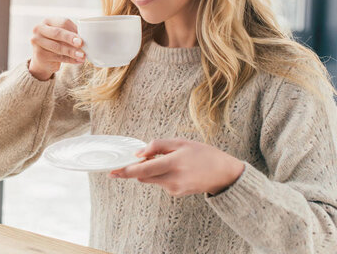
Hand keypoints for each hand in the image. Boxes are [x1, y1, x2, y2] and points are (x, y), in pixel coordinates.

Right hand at [28, 18, 85, 80]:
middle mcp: (39, 30)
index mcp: (47, 21)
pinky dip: (70, 60)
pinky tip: (78, 61)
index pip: (63, 23)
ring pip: (58, 47)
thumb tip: (85, 37)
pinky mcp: (40, 55)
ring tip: (83, 55)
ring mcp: (37, 43)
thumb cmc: (55, 43)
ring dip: (72, 52)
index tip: (83, 35)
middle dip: (70, 38)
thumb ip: (71, 33)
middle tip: (81, 43)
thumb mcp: (61, 36)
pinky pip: (58, 58)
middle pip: (57, 33)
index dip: (74, 29)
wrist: (42, 59)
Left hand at [109, 138, 244, 196]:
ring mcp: (174, 188)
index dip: (126, 171)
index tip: (112, 171)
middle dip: (132, 171)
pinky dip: (161, 175)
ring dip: (149, 171)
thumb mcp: (181, 142)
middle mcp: (172, 178)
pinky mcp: (177, 193)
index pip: (143, 170)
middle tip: (122, 166)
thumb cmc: (203, 154)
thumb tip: (138, 153)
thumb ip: (157, 146)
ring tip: (164, 160)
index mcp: (173, 163)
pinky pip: (161, 183)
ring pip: (151, 180)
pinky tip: (174, 169)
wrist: (224, 174)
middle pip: (143, 177)